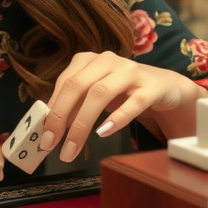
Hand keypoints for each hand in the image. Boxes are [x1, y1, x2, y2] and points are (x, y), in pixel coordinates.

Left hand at [39, 51, 207, 161]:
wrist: (164, 86)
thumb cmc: (123, 92)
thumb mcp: (94, 95)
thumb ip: (74, 106)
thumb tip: (48, 128)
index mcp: (88, 60)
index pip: (64, 83)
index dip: (51, 110)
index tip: (43, 136)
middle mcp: (107, 60)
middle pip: (77, 86)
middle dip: (61, 117)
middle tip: (52, 145)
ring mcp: (131, 71)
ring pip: (100, 93)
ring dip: (82, 124)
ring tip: (72, 148)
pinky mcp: (152, 86)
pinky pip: (134, 102)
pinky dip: (117, 118)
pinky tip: (104, 133)